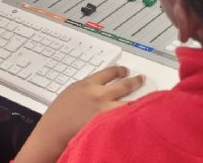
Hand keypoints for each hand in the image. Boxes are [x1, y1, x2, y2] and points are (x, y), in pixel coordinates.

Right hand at [15, 66, 143, 162]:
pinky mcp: (108, 125)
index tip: (125, 71)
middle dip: (135, 81)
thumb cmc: (59, 114)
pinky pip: (125, 119)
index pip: (109, 72)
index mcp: (88, 84)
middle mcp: (99, 95)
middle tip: (141, 79)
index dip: (120, 70)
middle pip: (124, 85)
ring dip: (140, 100)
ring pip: (129, 102)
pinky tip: (140, 116)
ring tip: (149, 98)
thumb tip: (99, 87)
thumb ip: (87, 88)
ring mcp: (105, 111)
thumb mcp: (72, 92)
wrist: (54, 131)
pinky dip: (134, 116)